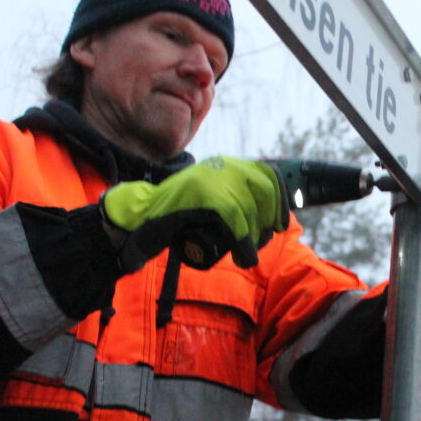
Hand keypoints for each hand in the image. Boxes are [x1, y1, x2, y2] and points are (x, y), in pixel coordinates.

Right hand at [102, 156, 289, 270]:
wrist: (140, 220)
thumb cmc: (179, 219)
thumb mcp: (212, 203)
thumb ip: (235, 200)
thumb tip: (273, 219)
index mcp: (226, 164)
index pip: (268, 174)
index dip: (280, 201)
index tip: (279, 225)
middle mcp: (221, 165)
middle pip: (264, 191)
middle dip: (268, 220)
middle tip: (258, 243)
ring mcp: (211, 178)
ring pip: (249, 208)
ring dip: (253, 238)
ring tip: (245, 256)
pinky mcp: (204, 194)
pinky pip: (235, 219)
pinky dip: (243, 242)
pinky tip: (243, 257)